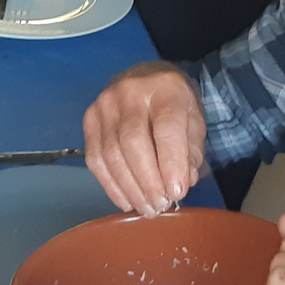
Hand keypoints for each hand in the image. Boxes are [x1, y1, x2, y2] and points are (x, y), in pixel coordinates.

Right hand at [81, 61, 204, 215]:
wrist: (148, 76)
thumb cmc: (175, 102)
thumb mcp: (194, 119)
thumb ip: (191, 150)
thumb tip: (183, 182)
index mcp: (165, 88)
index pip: (166, 128)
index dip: (171, 163)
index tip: (176, 193)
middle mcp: (130, 92)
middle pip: (133, 142)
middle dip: (147, 181)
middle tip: (159, 206)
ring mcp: (104, 104)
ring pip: (111, 153)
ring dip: (129, 188)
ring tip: (146, 208)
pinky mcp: (89, 119)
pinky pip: (95, 158)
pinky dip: (110, 185)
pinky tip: (126, 201)